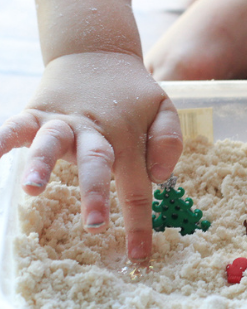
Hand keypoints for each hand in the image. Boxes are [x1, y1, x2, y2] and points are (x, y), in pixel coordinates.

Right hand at [0, 52, 182, 261]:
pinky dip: (1, 137)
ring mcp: (64, 121)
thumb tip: (162, 176)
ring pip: (51, 142)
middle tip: (95, 224)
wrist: (97, 51)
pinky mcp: (37, 112)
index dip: (139, 224)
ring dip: (42, 165)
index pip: (137, 188)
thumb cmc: (133, 94)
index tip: (138, 257)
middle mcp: (95, 132)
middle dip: (95, 195)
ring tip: (32, 188)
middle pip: (96, 165)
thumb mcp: (164, 109)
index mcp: (129, 139)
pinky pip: (17, 124)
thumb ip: (169, 140)